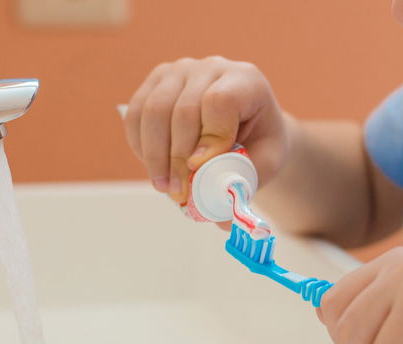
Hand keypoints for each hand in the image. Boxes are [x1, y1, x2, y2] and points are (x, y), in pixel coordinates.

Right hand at [123, 56, 287, 205]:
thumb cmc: (258, 144)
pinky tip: (154, 167)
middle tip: (178, 194)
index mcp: (246, 80)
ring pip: (154, 111)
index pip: (219, 102)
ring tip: (164, 187)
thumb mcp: (265, 164)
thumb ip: (244, 185)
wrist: (247, 125)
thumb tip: (218, 218)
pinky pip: (137, 114)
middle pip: (183, 110)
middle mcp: (212, 67)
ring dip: (154, 156)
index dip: (209, 138)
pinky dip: (140, 145)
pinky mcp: (156, 82)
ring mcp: (180, 71)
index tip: (201, 169)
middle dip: (177, 159)